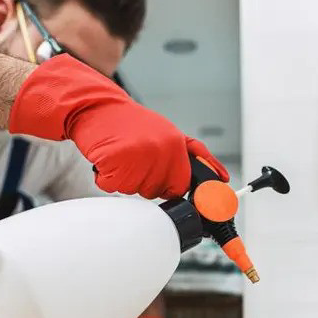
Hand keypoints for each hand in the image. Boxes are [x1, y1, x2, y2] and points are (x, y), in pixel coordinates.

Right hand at [8, 55, 227, 198]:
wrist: (96, 106)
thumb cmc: (128, 122)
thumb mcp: (166, 132)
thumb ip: (192, 155)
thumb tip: (220, 176)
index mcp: (175, 145)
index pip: (181, 184)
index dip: (171, 191)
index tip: (187, 210)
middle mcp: (161, 151)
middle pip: (155, 191)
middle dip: (143, 181)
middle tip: (133, 159)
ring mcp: (139, 157)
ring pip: (133, 190)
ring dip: (123, 178)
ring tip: (120, 154)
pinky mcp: (116, 162)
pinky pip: (112, 186)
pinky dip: (105, 177)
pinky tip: (108, 157)